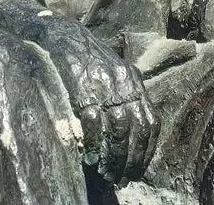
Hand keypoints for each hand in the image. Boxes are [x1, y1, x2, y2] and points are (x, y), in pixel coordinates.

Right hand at [43, 19, 159, 183]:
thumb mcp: (113, 72)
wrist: (63, 36)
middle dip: (130, 158)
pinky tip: (91, 156)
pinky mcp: (83, 86)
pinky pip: (94, 122)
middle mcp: (123, 81)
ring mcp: (104, 84)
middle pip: (136, 129)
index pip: (150, 122)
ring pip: (118, 128)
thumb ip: (126, 94)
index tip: (137, 169)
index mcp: (133, 79)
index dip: (145, 151)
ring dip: (113, 155)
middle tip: (121, 177)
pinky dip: (95, 143)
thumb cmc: (87, 59)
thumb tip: (138, 131)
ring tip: (106, 171)